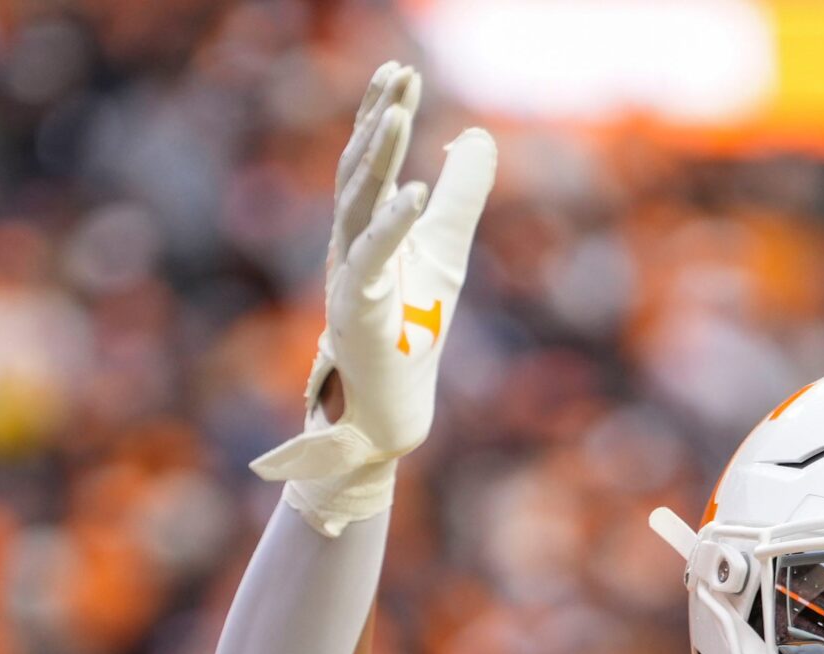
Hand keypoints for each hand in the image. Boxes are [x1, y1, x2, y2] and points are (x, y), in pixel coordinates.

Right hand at [250, 63, 496, 534]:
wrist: (391, 413)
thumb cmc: (412, 331)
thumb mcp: (446, 251)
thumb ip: (461, 197)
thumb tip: (476, 135)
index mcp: (364, 229)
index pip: (369, 161)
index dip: (380, 114)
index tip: (401, 71)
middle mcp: (347, 246)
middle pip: (358, 170)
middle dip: (376, 120)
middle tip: (397, 74)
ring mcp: (346, 278)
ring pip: (355, 205)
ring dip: (378, 159)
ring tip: (400, 115)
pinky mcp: (358, 314)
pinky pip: (371, 261)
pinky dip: (391, 225)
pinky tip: (415, 193)